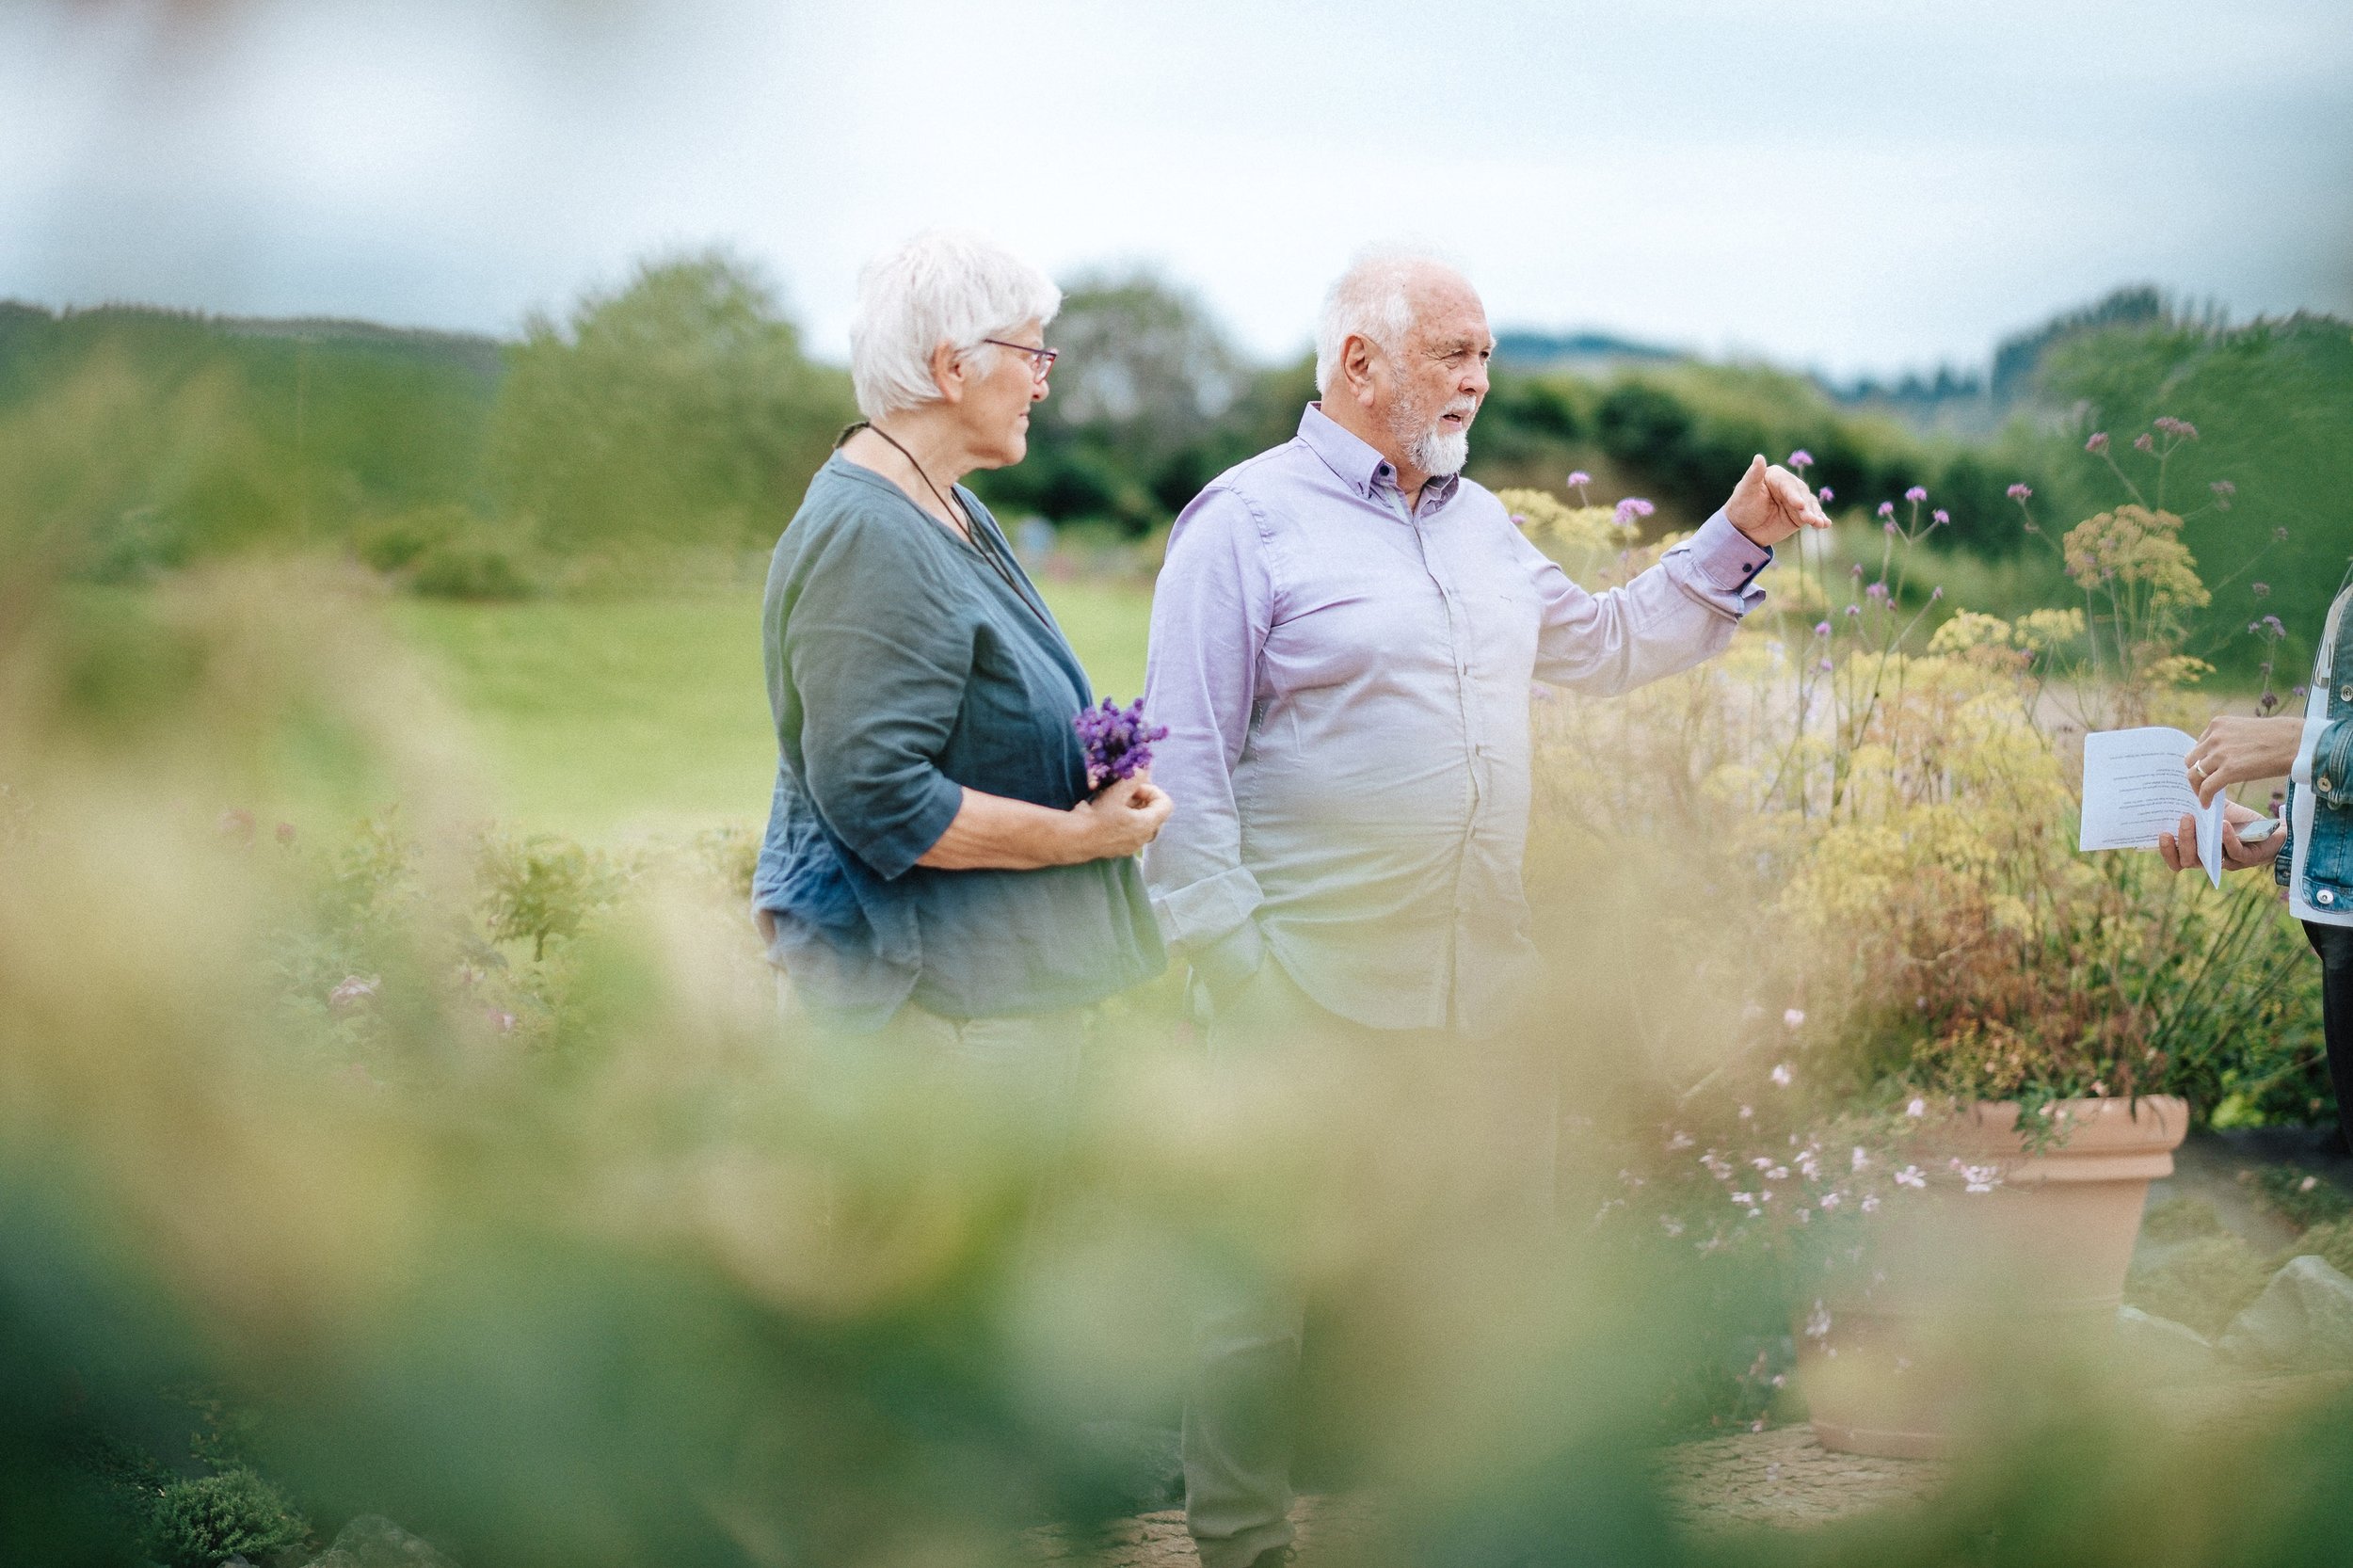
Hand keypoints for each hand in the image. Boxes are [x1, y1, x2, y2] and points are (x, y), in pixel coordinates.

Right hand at [1067, 773, 1172, 859]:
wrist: (1077, 838)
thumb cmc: (1098, 816)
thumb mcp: (1117, 792)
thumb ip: (1134, 778)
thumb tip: (1144, 768)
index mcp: (1148, 824)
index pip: (1166, 804)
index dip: (1152, 791)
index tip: (1135, 788)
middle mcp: (1145, 837)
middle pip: (1155, 813)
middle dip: (1144, 800)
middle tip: (1126, 793)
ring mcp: (1134, 845)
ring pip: (1144, 823)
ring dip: (1135, 809)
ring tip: (1118, 802)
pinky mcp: (1123, 849)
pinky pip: (1133, 832)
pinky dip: (1128, 820)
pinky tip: (1112, 815)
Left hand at [1724, 454, 1831, 548]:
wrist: (1743, 528)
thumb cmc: (1741, 506)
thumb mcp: (1745, 492)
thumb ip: (1753, 475)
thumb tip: (1759, 457)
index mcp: (1776, 476)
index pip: (1788, 484)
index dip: (1794, 494)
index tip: (1799, 505)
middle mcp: (1789, 485)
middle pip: (1802, 494)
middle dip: (1807, 507)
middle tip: (1810, 519)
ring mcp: (1797, 499)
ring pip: (1810, 504)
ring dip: (1816, 514)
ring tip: (1819, 524)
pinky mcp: (1801, 513)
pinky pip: (1813, 515)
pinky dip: (1820, 519)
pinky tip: (1825, 524)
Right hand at [2157, 799, 2283, 873]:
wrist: (2273, 829)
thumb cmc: (2240, 821)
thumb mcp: (2216, 811)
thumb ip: (2198, 804)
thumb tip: (2183, 782)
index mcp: (2198, 850)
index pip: (2176, 859)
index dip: (2166, 850)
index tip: (2162, 832)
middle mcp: (2209, 860)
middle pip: (2186, 860)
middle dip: (2182, 840)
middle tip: (2184, 818)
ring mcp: (2227, 861)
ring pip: (2205, 861)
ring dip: (2197, 841)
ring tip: (2195, 819)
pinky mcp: (2247, 859)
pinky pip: (2233, 852)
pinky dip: (2227, 838)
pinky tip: (2224, 824)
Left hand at [2186, 714, 2304, 805]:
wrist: (2297, 742)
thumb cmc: (2279, 736)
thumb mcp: (2246, 730)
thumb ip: (2229, 740)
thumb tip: (2223, 755)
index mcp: (2217, 724)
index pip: (2199, 746)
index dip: (2202, 760)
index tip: (2206, 771)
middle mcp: (2214, 737)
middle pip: (2192, 760)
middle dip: (2196, 773)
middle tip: (2202, 784)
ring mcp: (2220, 753)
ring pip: (2195, 774)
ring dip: (2198, 787)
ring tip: (2204, 796)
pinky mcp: (2229, 769)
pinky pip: (2207, 787)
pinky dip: (2203, 797)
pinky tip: (2207, 804)